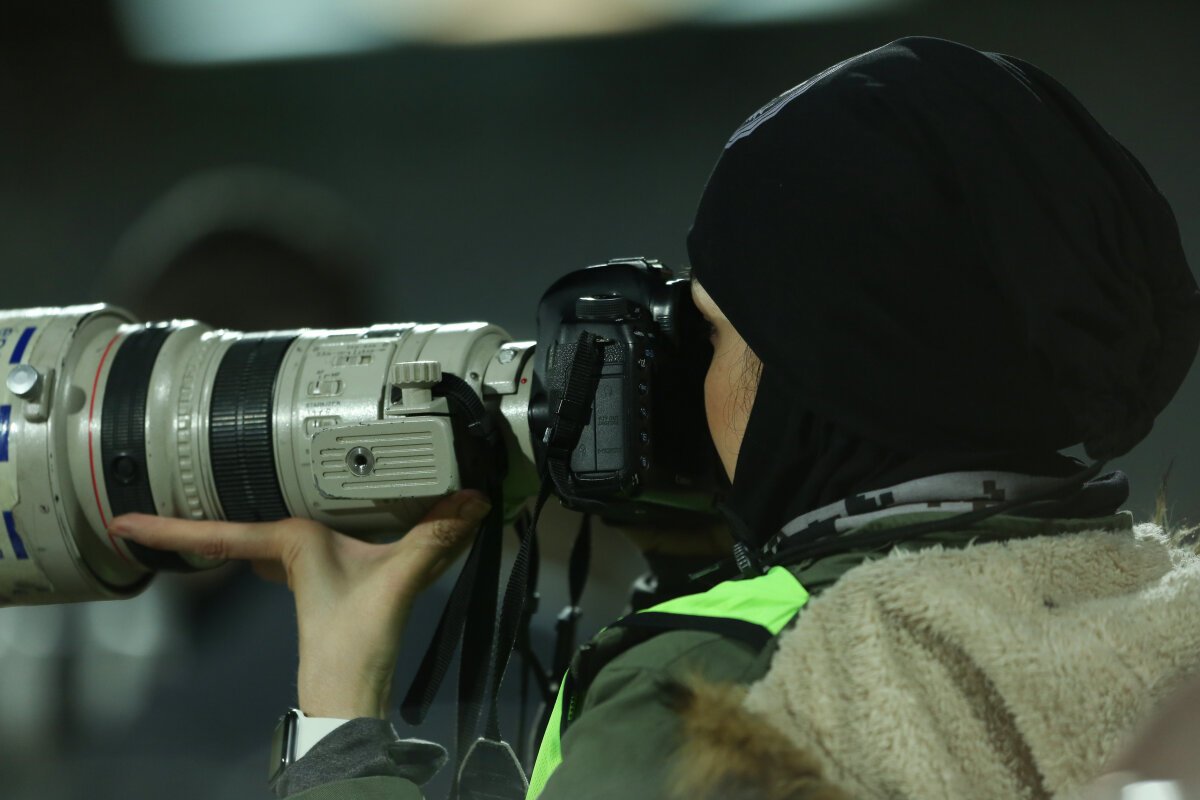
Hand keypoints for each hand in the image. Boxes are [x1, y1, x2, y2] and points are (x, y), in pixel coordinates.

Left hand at [108, 490, 490, 719]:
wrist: (354, 691)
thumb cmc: (352, 646)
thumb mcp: (398, 580)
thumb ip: (435, 537)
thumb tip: (474, 500)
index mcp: (289, 543)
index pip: (215, 532)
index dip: (164, 526)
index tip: (118, 520)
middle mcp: (287, 552)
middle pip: (230, 527)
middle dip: (191, 512)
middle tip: (149, 492)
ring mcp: (300, 568)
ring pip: (262, 536)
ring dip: (238, 517)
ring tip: (216, 486)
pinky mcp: (321, 578)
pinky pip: (295, 544)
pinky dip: (299, 525)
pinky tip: (319, 516)